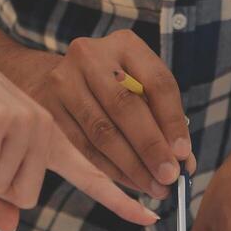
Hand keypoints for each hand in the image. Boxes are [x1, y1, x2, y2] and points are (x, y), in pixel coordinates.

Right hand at [0, 17, 157, 230]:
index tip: (150, 216)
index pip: (92, 173)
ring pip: (4, 185)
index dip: (119, 199)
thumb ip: (0, 193)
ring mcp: (27, 121)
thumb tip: (10, 228)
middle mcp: (46, 129)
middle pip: (27, 196)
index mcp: (50, 137)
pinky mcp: (1, 119)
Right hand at [8, 31, 193, 198]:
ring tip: (154, 187)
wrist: (46, 76)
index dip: (172, 121)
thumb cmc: (109, 85)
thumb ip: (161, 116)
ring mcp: (64, 80)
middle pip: (126, 106)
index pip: (156, 82)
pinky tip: (130, 182)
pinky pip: (84, 145)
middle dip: (151, 147)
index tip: (183, 154)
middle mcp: (91, 56)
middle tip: (169, 177)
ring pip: (102, 131)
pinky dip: (110, 168)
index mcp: (124, 44)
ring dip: (132, 165)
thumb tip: (184, 162)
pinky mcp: (47, 106)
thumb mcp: (138, 83)